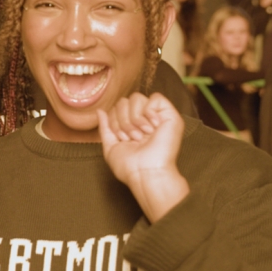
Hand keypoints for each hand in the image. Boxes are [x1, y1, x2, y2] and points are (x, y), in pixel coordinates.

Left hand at [98, 92, 188, 222]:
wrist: (145, 173)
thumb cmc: (129, 166)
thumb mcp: (110, 146)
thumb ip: (105, 127)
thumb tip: (100, 111)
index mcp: (132, 125)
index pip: (116, 107)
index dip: (114, 121)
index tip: (122, 138)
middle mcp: (145, 119)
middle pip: (124, 100)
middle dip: (123, 120)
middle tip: (132, 138)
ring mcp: (157, 116)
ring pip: (137, 97)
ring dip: (134, 119)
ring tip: (141, 135)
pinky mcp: (171, 115)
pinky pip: (156, 97)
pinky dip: (149, 112)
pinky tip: (153, 127)